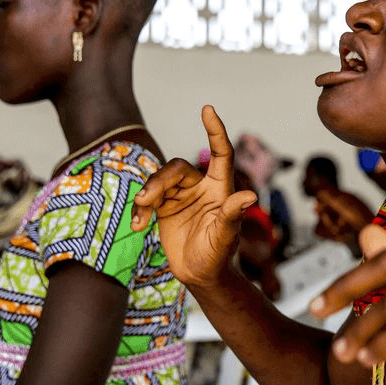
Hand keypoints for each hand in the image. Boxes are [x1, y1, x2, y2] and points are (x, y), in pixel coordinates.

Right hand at [130, 106, 257, 288]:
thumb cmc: (219, 256)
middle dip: (160, 181)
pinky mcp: (164, 207)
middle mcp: (201, 187)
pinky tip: (137, 226)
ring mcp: (182, 195)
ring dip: (146, 195)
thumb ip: (232, 216)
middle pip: (177, 169)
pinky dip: (140, 210)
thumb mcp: (225, 237)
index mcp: (221, 188)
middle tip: (146, 199)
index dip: (215, 131)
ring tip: (140, 216)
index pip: (221, 153)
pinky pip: (148, 199)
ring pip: (159, 181)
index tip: (207, 109)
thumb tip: (249, 197)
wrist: (200, 275)